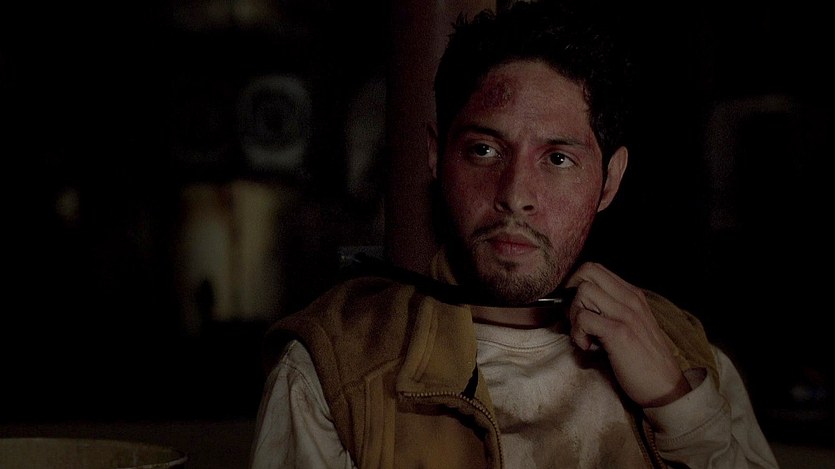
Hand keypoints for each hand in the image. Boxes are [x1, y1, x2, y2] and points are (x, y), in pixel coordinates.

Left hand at [564, 262, 690, 407]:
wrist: (666, 387)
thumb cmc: (643, 360)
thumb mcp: (632, 325)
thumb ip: (611, 309)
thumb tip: (577, 302)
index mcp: (632, 295)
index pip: (595, 268)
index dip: (576, 284)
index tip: (577, 308)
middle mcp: (630, 300)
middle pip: (586, 272)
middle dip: (572, 294)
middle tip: (577, 320)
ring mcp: (626, 314)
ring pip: (582, 292)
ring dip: (574, 315)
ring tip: (584, 335)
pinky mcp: (619, 333)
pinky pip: (584, 318)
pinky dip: (578, 334)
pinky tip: (587, 347)